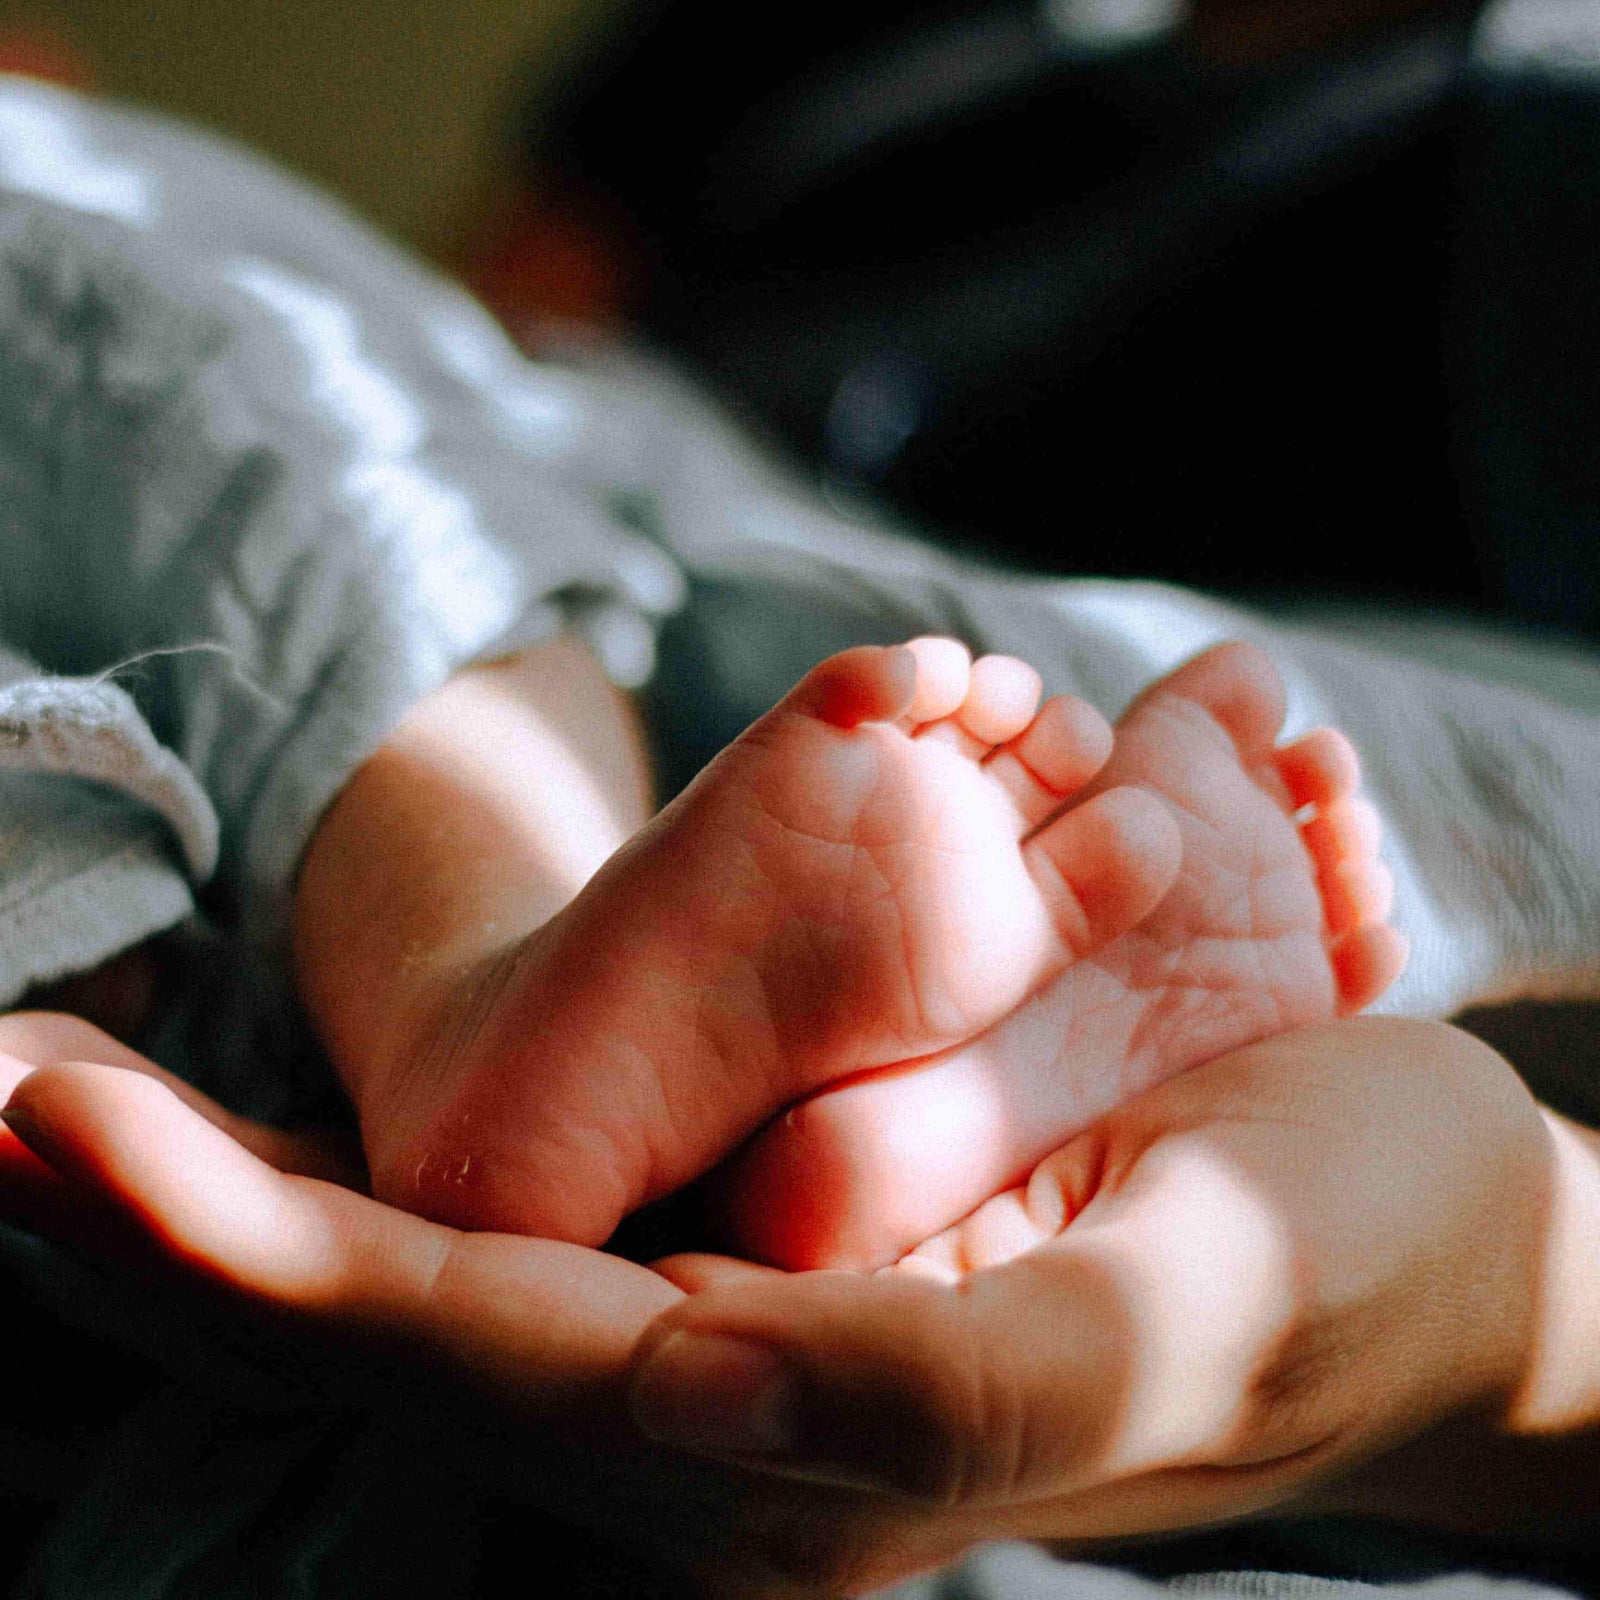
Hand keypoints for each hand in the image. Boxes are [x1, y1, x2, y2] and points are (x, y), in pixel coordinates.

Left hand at [3, 1014, 1597, 1595]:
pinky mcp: (763, 1277)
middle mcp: (730, 1422)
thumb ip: (939, 1374)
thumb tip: (681, 1378)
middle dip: (172, 1233)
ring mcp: (731, 1354)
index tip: (63, 1125)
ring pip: (420, 1296)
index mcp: (807, 1450)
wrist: (1399, 1239)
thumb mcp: (1180, 1302)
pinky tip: (267, 1136)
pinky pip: (513, 1245)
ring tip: (44, 1115)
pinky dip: (358, 1190)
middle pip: (393, 1335)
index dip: (255, 1251)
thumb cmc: (1327, 1249)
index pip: (473, 1354)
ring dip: (226, 1215)